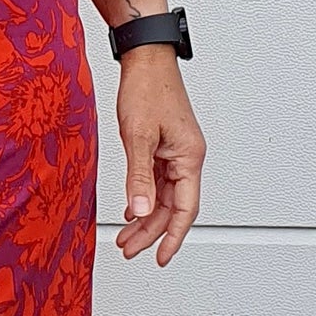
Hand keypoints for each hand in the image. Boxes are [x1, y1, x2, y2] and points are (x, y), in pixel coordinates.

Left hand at [115, 48, 204, 264]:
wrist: (146, 58)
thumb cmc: (147, 88)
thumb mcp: (138, 136)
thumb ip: (139, 177)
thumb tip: (140, 211)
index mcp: (190, 157)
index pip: (185, 209)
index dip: (172, 236)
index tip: (160, 257)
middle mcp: (188, 157)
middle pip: (173, 207)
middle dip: (151, 232)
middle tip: (129, 251)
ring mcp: (176, 152)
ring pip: (164, 196)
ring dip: (145, 218)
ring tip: (125, 238)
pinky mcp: (164, 146)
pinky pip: (157, 181)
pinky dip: (144, 197)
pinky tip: (131, 210)